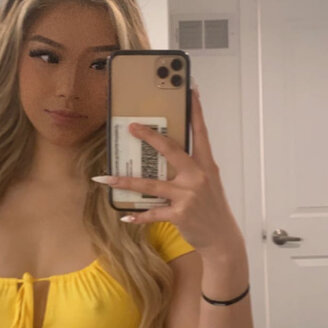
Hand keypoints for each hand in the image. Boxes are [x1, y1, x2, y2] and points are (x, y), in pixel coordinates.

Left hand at [93, 88, 244, 253]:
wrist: (222, 238)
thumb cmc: (212, 208)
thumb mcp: (209, 182)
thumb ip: (193, 167)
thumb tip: (170, 154)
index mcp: (206, 165)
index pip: (200, 132)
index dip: (195, 110)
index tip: (190, 88)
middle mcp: (197, 176)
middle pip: (170, 150)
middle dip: (150, 137)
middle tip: (132, 127)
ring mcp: (188, 196)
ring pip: (150, 184)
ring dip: (125, 182)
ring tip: (104, 179)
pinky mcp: (179, 214)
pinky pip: (152, 212)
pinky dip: (138, 216)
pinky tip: (125, 216)